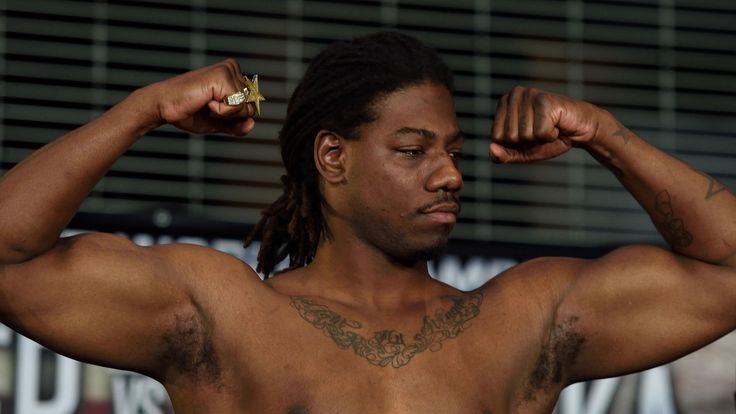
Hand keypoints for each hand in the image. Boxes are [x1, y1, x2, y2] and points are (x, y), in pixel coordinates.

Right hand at [138, 59, 257, 135]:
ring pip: (245, 108)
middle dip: (230, 116)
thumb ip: (237, 125)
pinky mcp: (222, 76)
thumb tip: (252, 124)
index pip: (251, 105)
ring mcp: (228, 70)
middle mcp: (232, 68)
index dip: (233, 116)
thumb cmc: (188, 112)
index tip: (213, 108)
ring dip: (224, 114)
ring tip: (206, 103)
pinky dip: (221, 112)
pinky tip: (205, 101)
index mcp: (233, 75)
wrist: (164, 107)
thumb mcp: (218, 122)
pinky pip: (236, 106)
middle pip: (251, 107)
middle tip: (208, 106)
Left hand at [490, 86, 613, 162]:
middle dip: (528, 141)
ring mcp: (529, 94)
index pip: (496, 137)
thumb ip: (504, 155)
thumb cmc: (548, 138)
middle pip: (510, 136)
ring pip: (524, 135)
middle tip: (542, 129)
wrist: (579, 129)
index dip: (515, 144)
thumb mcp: (522, 151)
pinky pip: (540, 133)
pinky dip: (551, 135)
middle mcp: (514, 94)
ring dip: (541, 138)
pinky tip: (557, 124)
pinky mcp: (545, 100)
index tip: (529, 134)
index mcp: (504, 103)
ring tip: (550, 126)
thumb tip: (491, 149)